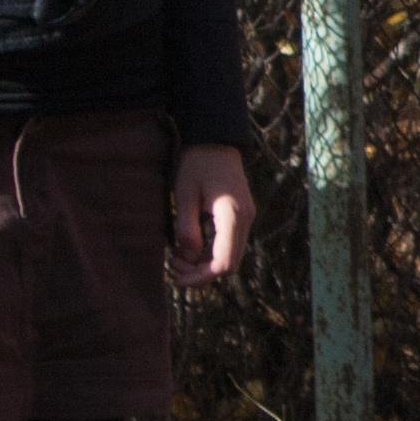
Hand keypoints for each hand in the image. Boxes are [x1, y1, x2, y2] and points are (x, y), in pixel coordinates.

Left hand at [171, 142, 254, 286]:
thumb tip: (188, 258)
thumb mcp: (184, 195)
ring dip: (205, 263)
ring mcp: (246, 218)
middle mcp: (245, 220)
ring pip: (230, 256)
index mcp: (232, 216)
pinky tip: (190, 246)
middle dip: (201, 273)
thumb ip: (186, 228)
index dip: (201, 278)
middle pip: (229, 264)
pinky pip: (229, 244)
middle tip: (173, 266)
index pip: (223, 262)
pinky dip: (210, 252)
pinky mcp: (241, 216)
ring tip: (177, 256)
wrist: (216, 141)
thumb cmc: (197, 164)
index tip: (177, 279)